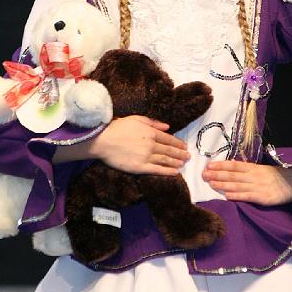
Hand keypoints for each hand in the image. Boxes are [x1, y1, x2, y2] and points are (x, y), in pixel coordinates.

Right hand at [52, 115, 189, 175]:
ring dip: (176, 162)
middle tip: (188, 156)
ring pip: (165, 160)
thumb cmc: (117, 127)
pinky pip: (157, 170)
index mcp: (151, 132)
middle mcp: (151, 144)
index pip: (168, 139)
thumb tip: (167, 126)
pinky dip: (168, 171)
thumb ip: (153, 122)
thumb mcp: (136, 119)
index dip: (177, 143)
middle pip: (169, 150)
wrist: (104, 140)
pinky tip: (175, 173)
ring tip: (183, 164)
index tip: (184, 146)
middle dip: (180, 153)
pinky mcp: (140, 167)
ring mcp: (146, 156)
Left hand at [201, 160, 291, 204]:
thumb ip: (248, 170)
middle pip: (233, 175)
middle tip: (203, 174)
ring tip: (210, 184)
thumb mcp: (262, 169)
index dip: (221, 165)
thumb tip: (230, 169)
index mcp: (254, 168)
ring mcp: (259, 186)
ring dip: (223, 184)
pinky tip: (226, 195)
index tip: (208, 165)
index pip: (234, 165)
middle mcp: (255, 175)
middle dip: (217, 174)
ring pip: (237, 185)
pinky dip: (237, 196)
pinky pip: (248, 196)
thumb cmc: (276, 177)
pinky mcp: (264, 197)